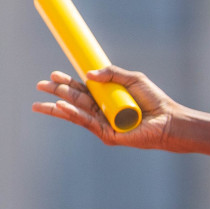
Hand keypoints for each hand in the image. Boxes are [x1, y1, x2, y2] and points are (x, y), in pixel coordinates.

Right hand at [33, 65, 181, 149]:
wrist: (169, 119)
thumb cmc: (154, 100)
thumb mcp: (133, 80)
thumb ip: (112, 73)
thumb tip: (88, 74)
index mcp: (105, 98)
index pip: (82, 90)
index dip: (67, 82)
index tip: (54, 74)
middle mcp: (102, 112)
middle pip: (75, 101)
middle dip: (57, 93)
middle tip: (41, 84)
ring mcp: (103, 124)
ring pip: (76, 113)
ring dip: (57, 107)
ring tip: (40, 102)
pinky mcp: (108, 135)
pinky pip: (87, 122)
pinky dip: (73, 115)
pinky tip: (61, 108)